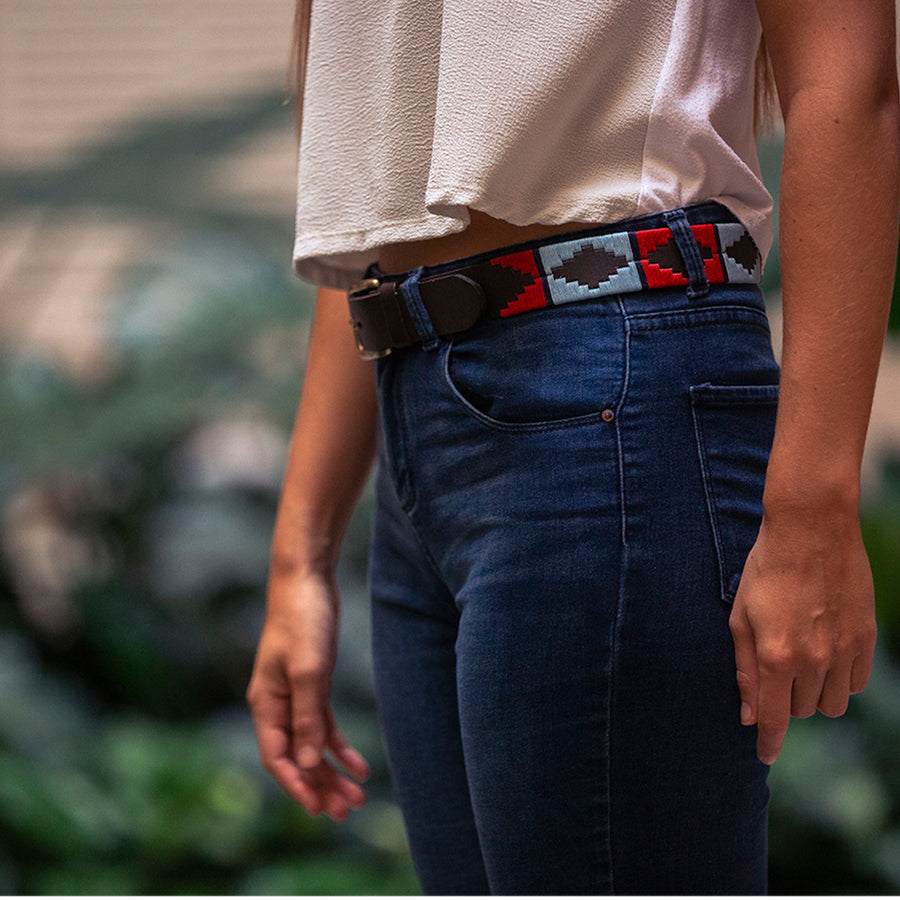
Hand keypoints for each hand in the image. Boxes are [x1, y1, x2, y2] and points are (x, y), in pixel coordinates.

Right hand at [246, 574, 369, 818]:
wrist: (307, 581)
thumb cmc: (302, 621)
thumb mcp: (308, 671)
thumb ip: (307, 717)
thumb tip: (306, 763)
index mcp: (266, 704)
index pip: (277, 757)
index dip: (297, 786)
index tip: (319, 809)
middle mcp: (277, 705)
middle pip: (297, 757)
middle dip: (320, 786)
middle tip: (346, 811)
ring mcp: (295, 696)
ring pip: (312, 745)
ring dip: (332, 771)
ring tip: (357, 797)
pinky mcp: (313, 684)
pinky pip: (324, 726)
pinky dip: (339, 746)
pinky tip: (360, 764)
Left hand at [729, 507, 876, 764]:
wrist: (812, 530)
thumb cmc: (766, 569)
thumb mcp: (740, 616)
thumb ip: (744, 668)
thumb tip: (746, 715)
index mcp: (775, 656)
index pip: (773, 719)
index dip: (767, 742)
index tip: (763, 755)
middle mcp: (813, 660)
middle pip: (801, 711)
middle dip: (785, 700)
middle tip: (776, 668)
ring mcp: (844, 651)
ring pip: (831, 704)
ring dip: (814, 693)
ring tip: (801, 661)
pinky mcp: (866, 639)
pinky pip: (856, 684)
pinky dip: (840, 680)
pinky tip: (827, 656)